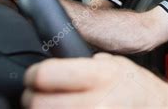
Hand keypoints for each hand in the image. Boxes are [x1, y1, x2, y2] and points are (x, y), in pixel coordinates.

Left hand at [22, 53, 167, 107]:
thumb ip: (84, 65)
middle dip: (31, 98)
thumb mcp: (114, 63)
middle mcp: (97, 103)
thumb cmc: (136, 86)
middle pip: (39, 104)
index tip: (32, 77)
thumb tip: (51, 69)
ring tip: (48, 106)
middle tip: (34, 95)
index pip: (46, 74)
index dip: (33, 75)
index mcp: (100, 76)